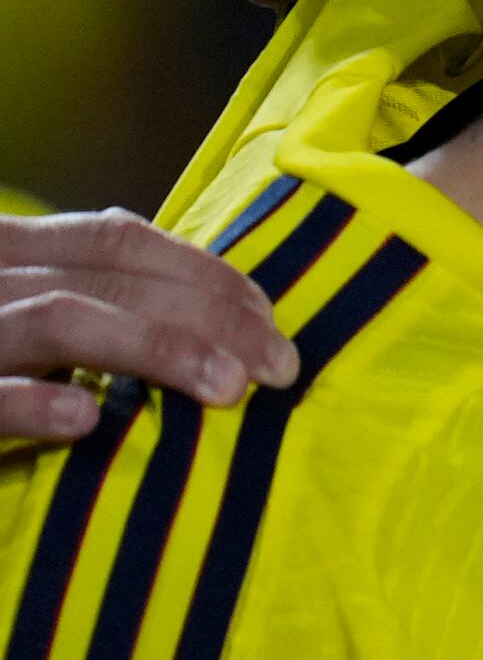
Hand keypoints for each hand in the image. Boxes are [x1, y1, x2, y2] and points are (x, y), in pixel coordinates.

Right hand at [0, 210, 297, 445]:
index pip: (117, 240)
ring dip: (157, 348)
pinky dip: (36, 403)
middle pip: (108, 277)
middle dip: (209, 316)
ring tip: (228, 388)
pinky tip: (85, 419)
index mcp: (12, 249)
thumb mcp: (27, 307)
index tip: (269, 316)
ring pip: (59, 319)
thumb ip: (96, 299)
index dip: (203, 273)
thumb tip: (217, 319)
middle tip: (279, 366)